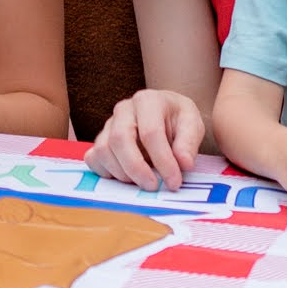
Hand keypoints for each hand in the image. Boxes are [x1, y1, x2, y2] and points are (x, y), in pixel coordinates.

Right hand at [86, 88, 206, 188]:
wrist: (166, 115)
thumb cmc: (178, 120)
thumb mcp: (193, 125)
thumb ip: (188, 143)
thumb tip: (184, 164)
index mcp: (147, 100)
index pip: (150, 132)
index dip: (163, 161)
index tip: (174, 182)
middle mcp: (123, 109)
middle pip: (119, 139)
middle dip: (136, 168)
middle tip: (153, 187)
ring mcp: (108, 124)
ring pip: (103, 150)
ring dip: (122, 173)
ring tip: (143, 182)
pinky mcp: (100, 140)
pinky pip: (93, 158)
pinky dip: (106, 173)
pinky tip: (126, 178)